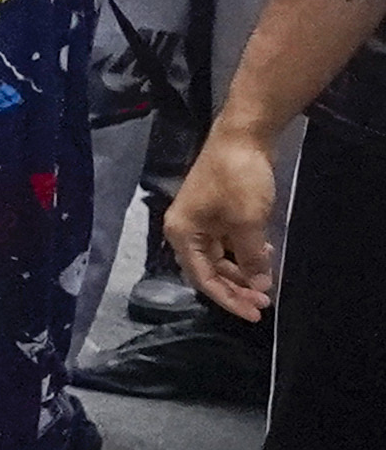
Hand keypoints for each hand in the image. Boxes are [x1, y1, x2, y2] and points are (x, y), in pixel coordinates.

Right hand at [164, 131, 284, 322]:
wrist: (243, 136)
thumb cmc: (238, 179)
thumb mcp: (247, 222)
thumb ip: (251, 258)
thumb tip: (258, 286)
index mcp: (182, 233)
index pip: (203, 278)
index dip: (228, 299)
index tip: (254, 313)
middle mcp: (186, 229)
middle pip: (209, 270)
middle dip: (236, 287)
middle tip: (264, 302)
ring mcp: (201, 220)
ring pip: (220, 257)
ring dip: (242, 271)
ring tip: (267, 281)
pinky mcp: (216, 211)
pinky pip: (228, 242)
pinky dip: (244, 253)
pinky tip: (264, 256)